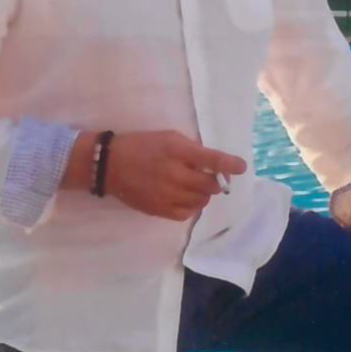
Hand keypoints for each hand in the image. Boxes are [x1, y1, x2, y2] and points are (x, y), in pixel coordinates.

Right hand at [106, 131, 246, 221]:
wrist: (109, 165)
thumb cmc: (142, 145)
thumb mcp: (168, 137)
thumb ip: (192, 149)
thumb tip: (215, 163)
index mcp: (176, 151)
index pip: (211, 160)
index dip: (230, 164)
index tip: (241, 167)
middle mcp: (174, 174)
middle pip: (211, 185)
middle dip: (216, 181)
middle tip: (210, 177)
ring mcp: (166, 195)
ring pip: (201, 201)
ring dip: (204, 193)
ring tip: (194, 186)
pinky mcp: (159, 210)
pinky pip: (187, 213)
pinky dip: (191, 206)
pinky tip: (185, 197)